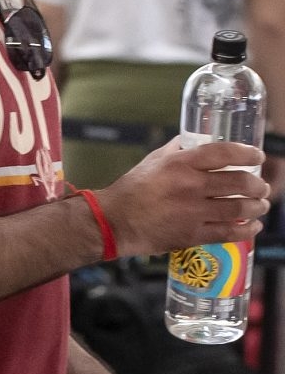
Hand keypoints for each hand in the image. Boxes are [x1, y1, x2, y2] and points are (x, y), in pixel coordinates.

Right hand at [97, 139, 268, 255]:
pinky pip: (228, 232)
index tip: (257, 157)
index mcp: (180, 164)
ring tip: (260, 205)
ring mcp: (192, 212)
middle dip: (258, 185)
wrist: (112, 222)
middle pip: (239, 182)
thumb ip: (177, 150)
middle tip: (261, 187)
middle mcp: (190, 186)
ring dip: (257, 207)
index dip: (247, 153)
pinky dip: (246, 230)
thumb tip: (195, 138)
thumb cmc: (130, 190)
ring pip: (239, 208)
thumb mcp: (152, 161)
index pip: (224, 153)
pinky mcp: (191, 235)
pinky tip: (252, 227)